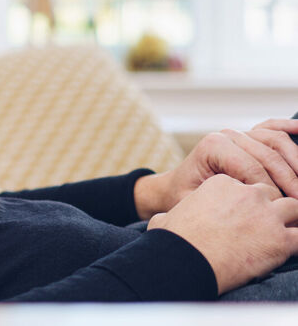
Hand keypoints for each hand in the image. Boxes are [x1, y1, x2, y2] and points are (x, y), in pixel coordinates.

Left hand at [134, 118, 297, 219]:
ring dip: (297, 162)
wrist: (176, 187)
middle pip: (269, 155)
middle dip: (291, 180)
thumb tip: (259, 206)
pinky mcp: (248, 136)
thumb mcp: (197, 202)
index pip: (253, 168)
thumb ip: (224, 201)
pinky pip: (272, 128)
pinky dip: (289, 128)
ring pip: (277, 141)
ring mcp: (239, 133)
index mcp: (213, 146)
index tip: (285, 208)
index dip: (272, 191)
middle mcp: (227, 135)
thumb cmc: (185, 198)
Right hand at [147, 174, 297, 293]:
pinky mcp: (280, 240)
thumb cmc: (174, 241)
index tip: (244, 214)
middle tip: (268, 222)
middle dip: (272, 207)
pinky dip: (297, 240)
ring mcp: (266, 215)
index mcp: (221, 184)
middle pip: (271, 193)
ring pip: (294, 207)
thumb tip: (161, 220)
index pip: (246, 184)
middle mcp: (247, 194)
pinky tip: (291, 246)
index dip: (247, 201)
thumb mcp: (169, 216)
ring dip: (292, 219)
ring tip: (282, 231)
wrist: (184, 261)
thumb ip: (175, 213)